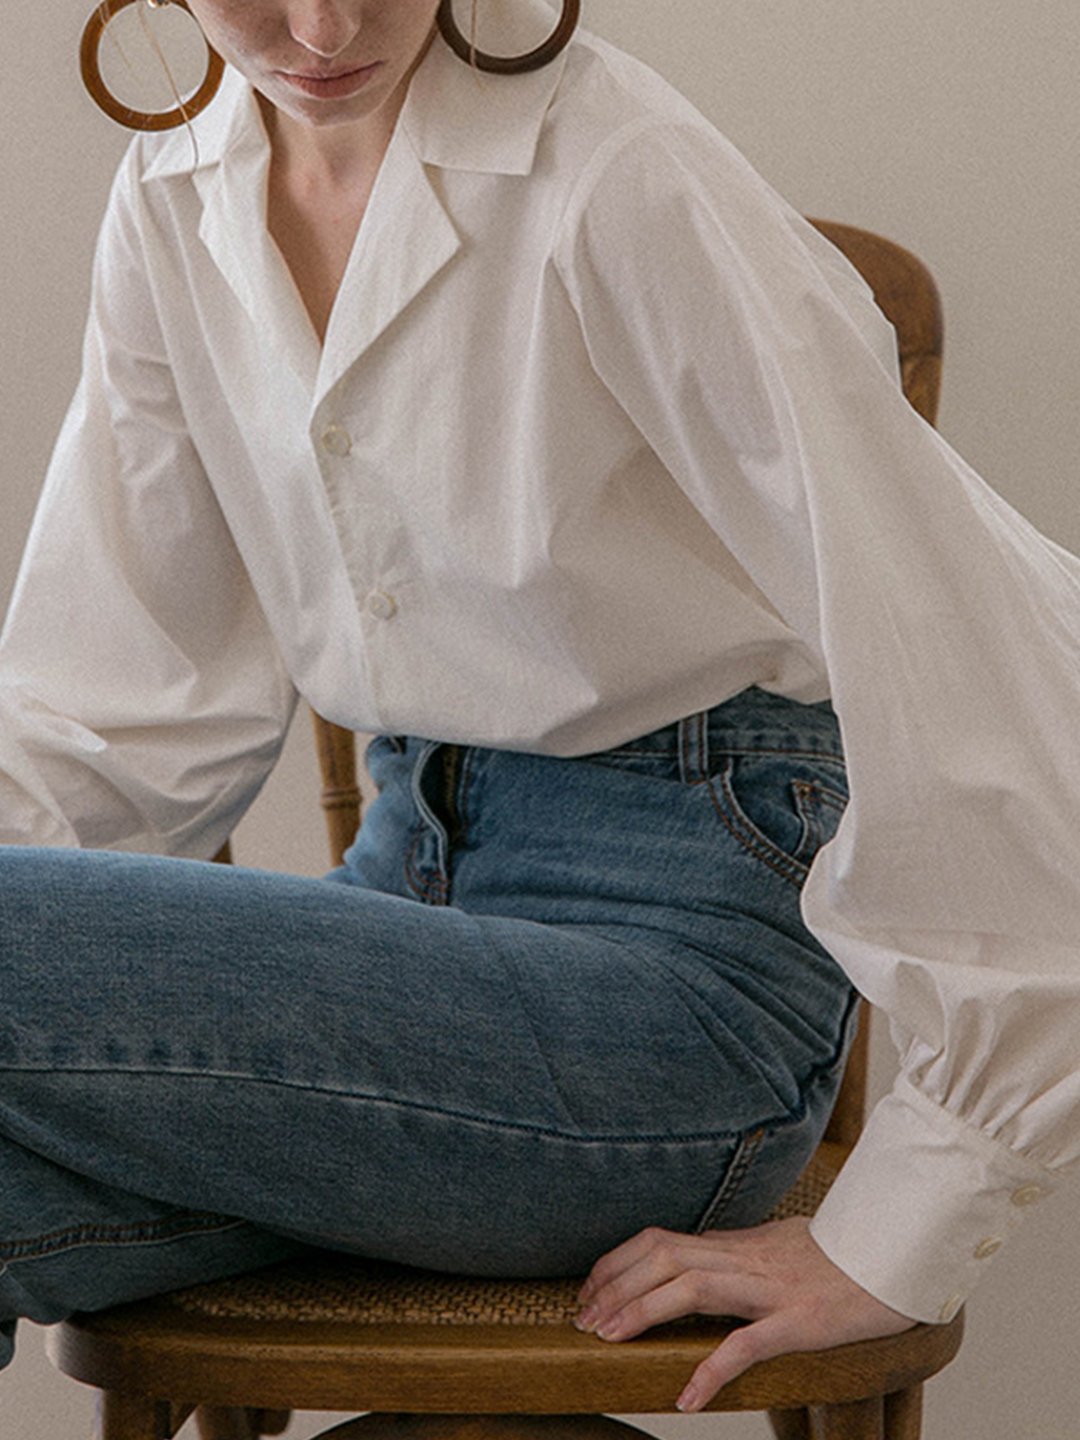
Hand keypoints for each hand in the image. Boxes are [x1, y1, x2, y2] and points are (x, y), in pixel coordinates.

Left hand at [574, 1216, 915, 1411]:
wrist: (895, 1256)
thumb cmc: (840, 1257)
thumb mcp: (780, 1247)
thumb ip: (742, 1255)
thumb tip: (705, 1261)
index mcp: (738, 1245)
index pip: (663, 1240)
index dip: (619, 1261)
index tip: (589, 1287)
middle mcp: (746, 1260)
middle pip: (665, 1257)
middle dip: (616, 1285)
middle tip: (583, 1318)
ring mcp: (771, 1289)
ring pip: (692, 1288)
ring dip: (643, 1311)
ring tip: (608, 1337)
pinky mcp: (799, 1322)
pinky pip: (748, 1344)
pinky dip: (712, 1369)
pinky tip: (687, 1396)